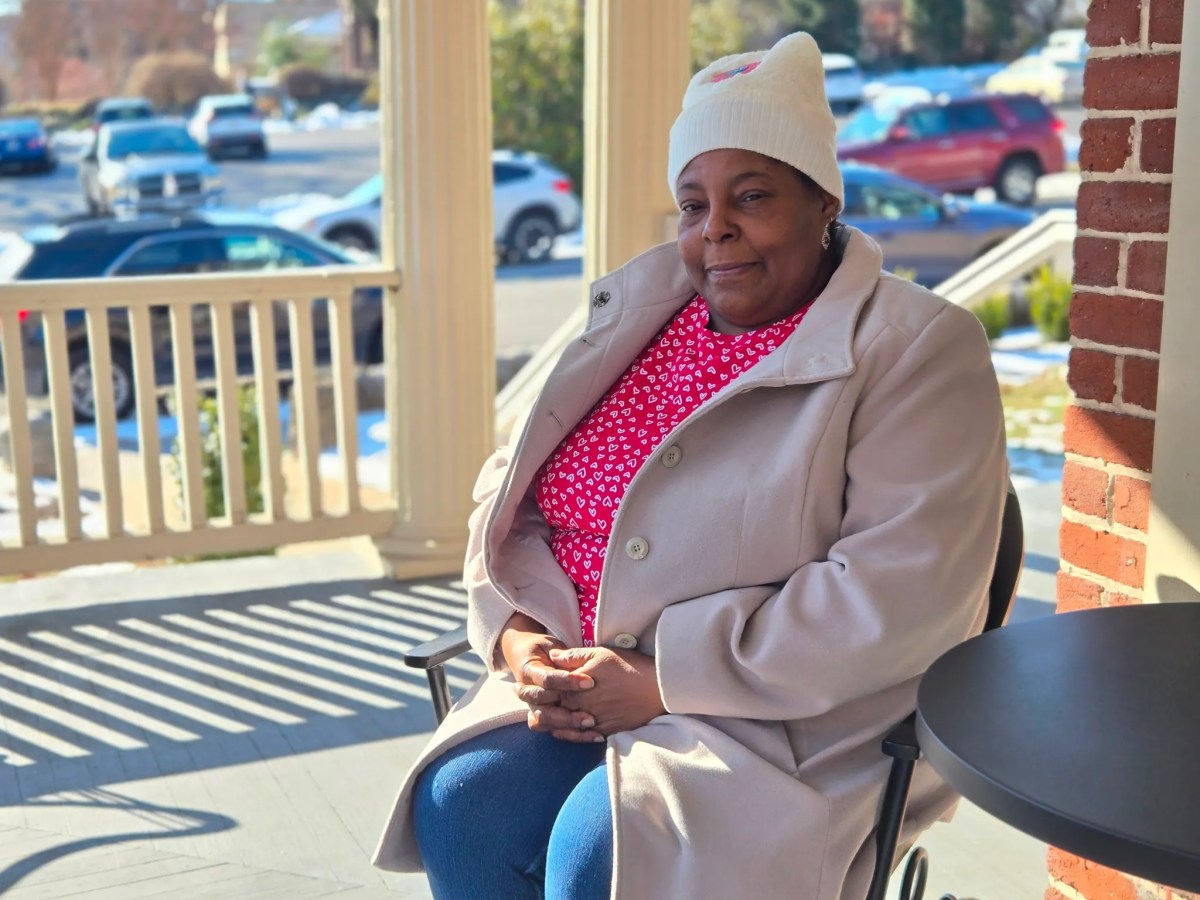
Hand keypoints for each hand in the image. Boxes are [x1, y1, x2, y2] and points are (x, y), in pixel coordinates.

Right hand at [498, 612, 595, 735]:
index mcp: (529, 672)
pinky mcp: (542, 717)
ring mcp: (533, 706)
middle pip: (543, 709)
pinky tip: (594, 735)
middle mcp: (528, 693)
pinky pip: (552, 731)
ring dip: (567, 726)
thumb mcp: (549, 644)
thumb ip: (560, 653)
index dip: (568, 682)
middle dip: (567, 714)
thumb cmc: (542, 649)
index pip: (547, 680)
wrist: (524, 656)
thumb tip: (564, 657)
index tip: (590, 682)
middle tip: (590, 717)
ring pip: (544, 722)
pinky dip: (572, 735)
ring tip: (591, 725)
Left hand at [545, 646, 665, 740]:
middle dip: (548, 709)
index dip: (544, 690)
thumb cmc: (629, 666)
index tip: (540, 688)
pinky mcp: (607, 731)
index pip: (549, 692)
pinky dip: (577, 735)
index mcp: (573, 687)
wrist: (657, 688)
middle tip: (542, 706)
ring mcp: (593, 722)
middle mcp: (580, 707)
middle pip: (555, 712)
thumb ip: (573, 656)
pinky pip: (585, 737)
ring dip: (559, 724)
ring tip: (554, 719)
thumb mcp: (599, 654)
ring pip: (567, 728)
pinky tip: (575, 730)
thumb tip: (552, 656)